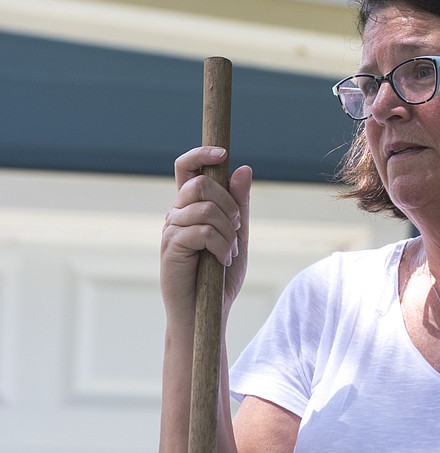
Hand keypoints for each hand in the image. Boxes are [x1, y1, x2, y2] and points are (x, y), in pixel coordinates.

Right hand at [160, 146, 251, 321]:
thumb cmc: (220, 275)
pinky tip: (222, 260)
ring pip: (204, 208)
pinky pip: (202, 231)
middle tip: (236, 227)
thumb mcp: (238, 234)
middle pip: (200, 183)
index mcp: (192, 206)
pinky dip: (221, 245)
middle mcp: (177, 213)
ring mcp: (171, 230)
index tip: (222, 152)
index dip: (201, 154)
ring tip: (229, 252)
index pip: (188, 168)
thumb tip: (243, 168)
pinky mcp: (171, 248)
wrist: (207, 312)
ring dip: (227, 231)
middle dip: (228, 203)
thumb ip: (239, 203)